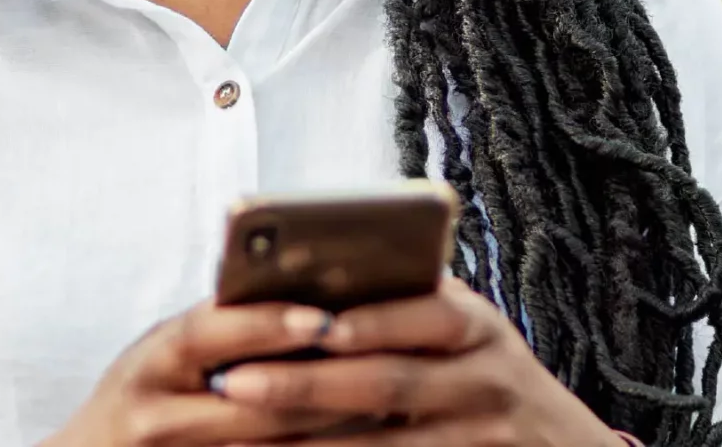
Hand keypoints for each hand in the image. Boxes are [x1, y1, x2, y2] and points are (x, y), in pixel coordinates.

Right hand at [40, 299, 361, 445]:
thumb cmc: (148, 388)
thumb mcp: (169, 348)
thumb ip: (223, 324)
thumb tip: (309, 281)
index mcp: (153, 359)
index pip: (210, 333)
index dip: (267, 323)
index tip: (323, 316)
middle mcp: (156, 413)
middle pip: (251, 399)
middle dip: (321, 382)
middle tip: (382, 360)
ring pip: (267, 445)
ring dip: (329, 423)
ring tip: (383, 399)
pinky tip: (352, 437)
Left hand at [206, 277, 624, 445]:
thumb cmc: (486, 379)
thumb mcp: (464, 334)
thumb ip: (406, 311)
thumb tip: (303, 290)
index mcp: (477, 324)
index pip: (424, 312)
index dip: (367, 320)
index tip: (306, 323)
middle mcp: (487, 377)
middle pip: (389, 381)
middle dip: (306, 383)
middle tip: (234, 382)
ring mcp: (481, 436)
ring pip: (383, 444)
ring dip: (306, 442)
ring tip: (239, 436)